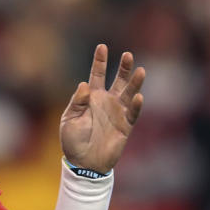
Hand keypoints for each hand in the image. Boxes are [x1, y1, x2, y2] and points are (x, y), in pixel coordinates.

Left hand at [59, 44, 144, 173]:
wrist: (84, 163)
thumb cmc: (73, 141)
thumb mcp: (69, 120)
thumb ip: (77, 102)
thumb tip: (84, 84)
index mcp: (91, 97)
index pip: (97, 75)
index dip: (100, 61)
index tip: (102, 46)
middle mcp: (107, 102)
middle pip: (118, 80)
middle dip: (123, 68)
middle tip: (128, 54)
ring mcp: (117, 113)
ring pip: (129, 93)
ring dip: (135, 83)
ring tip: (140, 70)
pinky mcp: (125, 126)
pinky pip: (132, 113)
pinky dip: (135, 105)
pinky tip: (138, 96)